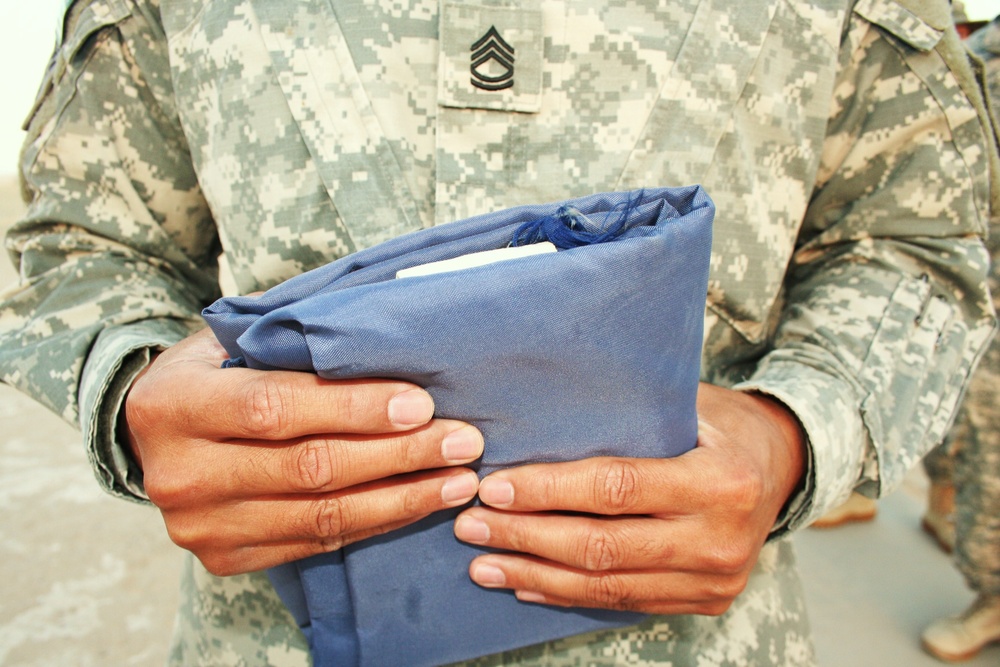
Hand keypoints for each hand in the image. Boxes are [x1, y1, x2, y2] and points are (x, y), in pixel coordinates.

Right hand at [124, 328, 482, 575]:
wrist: (151, 436)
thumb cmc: (211, 373)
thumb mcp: (232, 340)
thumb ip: (293, 341)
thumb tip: (384, 334)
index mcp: (176, 405)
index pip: (275, 407)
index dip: (354, 408)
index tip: (421, 404)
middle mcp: (181, 474)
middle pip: (308, 468)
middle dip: (398, 455)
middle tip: (461, 441)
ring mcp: (202, 526)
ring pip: (321, 515)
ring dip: (401, 497)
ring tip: (459, 479)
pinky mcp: (226, 558)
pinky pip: (318, 543)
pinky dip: (376, 522)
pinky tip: (420, 504)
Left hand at [452, 382, 804, 615]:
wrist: (784, 465)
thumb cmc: (720, 423)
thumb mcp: (686, 403)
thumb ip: (627, 415)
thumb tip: (533, 418)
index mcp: (720, 479)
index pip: (616, 489)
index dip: (548, 492)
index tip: (494, 488)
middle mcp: (720, 538)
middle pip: (603, 547)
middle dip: (527, 538)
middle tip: (472, 527)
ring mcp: (716, 579)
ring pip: (607, 587)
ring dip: (537, 576)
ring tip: (485, 563)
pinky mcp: (706, 600)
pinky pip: (625, 604)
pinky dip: (569, 596)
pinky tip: (529, 585)